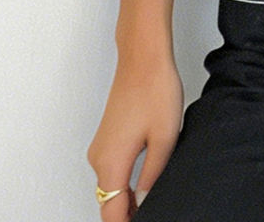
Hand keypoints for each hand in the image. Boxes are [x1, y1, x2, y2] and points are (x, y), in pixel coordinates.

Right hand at [87, 53, 183, 219]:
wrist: (143, 57)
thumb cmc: (155, 90)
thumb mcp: (165, 139)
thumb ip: (152, 177)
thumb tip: (144, 202)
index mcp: (111, 163)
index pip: (111, 213)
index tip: (148, 221)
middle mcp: (98, 158)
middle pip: (109, 202)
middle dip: (129, 214)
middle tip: (157, 212)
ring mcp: (101, 146)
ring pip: (110, 186)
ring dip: (127, 198)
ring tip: (152, 200)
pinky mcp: (107, 136)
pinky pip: (112, 170)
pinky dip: (124, 182)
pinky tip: (145, 181)